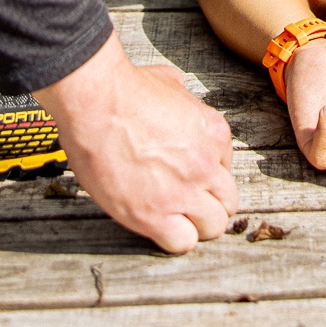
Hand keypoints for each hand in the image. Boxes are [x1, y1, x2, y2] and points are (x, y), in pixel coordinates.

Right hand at [39, 31, 237, 252]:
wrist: (97, 102)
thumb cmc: (127, 88)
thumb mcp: (171, 84)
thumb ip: (185, 102)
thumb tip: (179, 104)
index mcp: (214, 133)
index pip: (227, 169)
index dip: (208, 174)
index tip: (190, 175)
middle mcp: (205, 165)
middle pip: (228, 203)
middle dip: (210, 204)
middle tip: (188, 202)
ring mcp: (182, 192)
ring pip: (212, 227)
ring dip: (196, 224)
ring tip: (174, 216)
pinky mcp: (153, 215)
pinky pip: (182, 243)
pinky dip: (174, 239)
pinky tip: (158, 225)